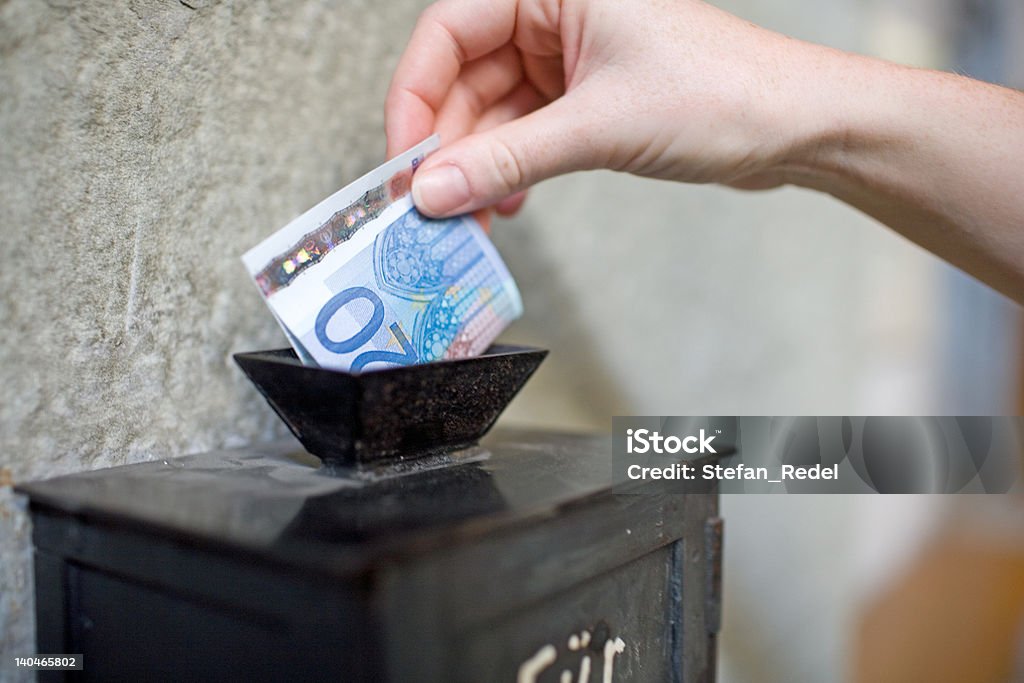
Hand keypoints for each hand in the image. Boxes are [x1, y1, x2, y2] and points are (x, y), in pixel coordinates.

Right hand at [385, 0, 824, 217]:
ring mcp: (570, 56)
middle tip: (430, 206)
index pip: (449, 31)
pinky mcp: (585, 96)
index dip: (415, 98)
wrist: (795, 126)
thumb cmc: (724, 93)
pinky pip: (524, 132)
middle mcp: (556, 12)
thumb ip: (507, 160)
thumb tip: (433, 191)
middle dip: (447, 146)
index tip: (404, 161)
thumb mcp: (600, 126)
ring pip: (493, 112)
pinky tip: (507, 203)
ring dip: (477, 168)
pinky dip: (510, 169)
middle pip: (465, 77)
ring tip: (469, 219)